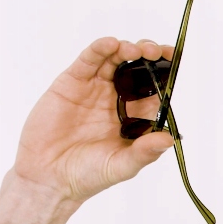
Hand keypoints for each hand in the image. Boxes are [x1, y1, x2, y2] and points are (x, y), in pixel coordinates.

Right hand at [0, 37, 173, 223]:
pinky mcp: (71, 83)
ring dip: (127, 49)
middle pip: (138, 69)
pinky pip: (88, 61)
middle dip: (149, 56)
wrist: (47, 178)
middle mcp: (116, 98)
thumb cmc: (87, 175)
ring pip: (115, 59)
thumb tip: (169, 139)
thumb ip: (145, 152)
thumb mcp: (121, 165)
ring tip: (137, 49)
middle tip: (157, 52)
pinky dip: (99, 49)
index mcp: (134, 116)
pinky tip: (111, 44)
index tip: (174, 62)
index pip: (155, 89)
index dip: (165, 75)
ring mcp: (94, 88)